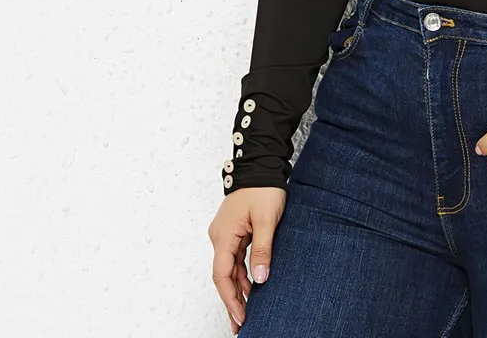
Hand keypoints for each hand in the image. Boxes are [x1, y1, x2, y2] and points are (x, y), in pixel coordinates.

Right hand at [208, 186, 285, 333]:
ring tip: (248, 309)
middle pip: (223, 275)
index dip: (230, 299)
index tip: (240, 317)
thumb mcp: (267, 219)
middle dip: (232, 299)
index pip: (222, 276)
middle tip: (242, 322)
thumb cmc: (263, 188)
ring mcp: (226, 233)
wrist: (261, 164)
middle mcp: (220, 236)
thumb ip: (262, 249)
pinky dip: (242, 272)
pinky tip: (251, 285)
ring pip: (230, 267)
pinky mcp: (235, 230)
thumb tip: (260, 278)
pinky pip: (235, 257)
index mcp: (224, 236)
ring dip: (238, 287)